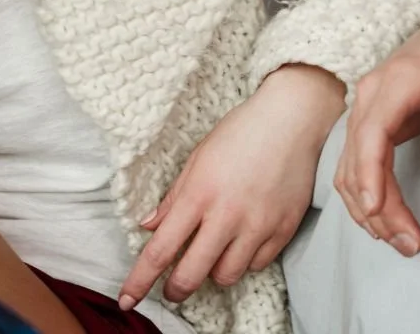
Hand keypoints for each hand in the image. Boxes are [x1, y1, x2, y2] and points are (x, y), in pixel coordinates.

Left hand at [117, 65, 343, 310]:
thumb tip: (149, 226)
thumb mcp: (198, 159)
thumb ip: (173, 198)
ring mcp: (258, 224)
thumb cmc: (241, 132)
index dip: (139, 281)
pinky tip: (244, 241)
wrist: (293, 118)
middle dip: (175, 290)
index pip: (160, 250)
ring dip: (214, 272)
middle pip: (191, 275)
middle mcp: (227, 215)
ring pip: (226, 276)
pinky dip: (246, 260)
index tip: (126, 300)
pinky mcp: (284, 228)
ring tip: (215, 253)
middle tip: (172, 289)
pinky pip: (258, 264)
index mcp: (199, 194)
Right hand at [334, 0, 419, 254]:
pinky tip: (382, 219)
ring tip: (402, 241)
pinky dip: (364, 193)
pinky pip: (355, 162)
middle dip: (377, 206)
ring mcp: (366, 106)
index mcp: (398, 81)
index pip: (371, 132)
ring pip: (350, 166)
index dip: (369, 174)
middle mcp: (371, 93)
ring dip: (368, 207)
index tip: (378, 209)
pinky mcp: (369, 120)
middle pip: (357, 157)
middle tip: (411, 243)